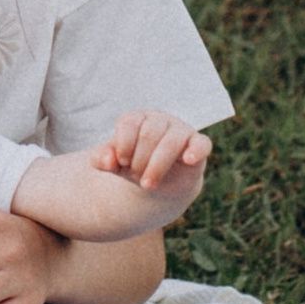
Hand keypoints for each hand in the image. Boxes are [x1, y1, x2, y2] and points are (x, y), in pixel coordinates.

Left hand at [82, 111, 212, 212]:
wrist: (156, 184)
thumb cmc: (133, 166)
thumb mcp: (114, 165)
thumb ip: (102, 160)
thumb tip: (106, 161)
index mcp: (137, 119)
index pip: (129, 123)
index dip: (123, 145)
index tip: (121, 163)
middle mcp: (159, 119)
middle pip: (149, 134)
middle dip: (139, 161)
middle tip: (136, 177)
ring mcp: (181, 130)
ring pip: (172, 141)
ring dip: (157, 166)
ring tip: (147, 184)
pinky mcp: (198, 145)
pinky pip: (202, 143)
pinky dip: (196, 150)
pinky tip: (188, 159)